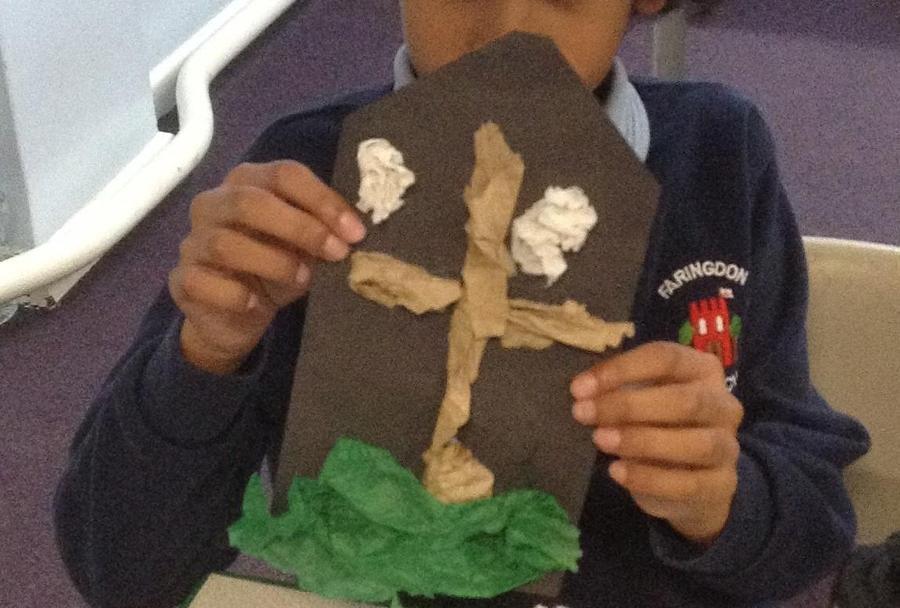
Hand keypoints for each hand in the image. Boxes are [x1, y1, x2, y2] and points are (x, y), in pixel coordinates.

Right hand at [169, 160, 365, 373]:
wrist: (237, 318)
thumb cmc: (276, 271)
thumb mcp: (306, 250)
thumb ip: (325, 233)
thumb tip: (355, 233)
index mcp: (247, 184)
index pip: (284, 174)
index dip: (322, 200)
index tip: (355, 232)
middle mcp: (213, 205)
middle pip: (250, 201)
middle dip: (301, 227)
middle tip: (337, 253)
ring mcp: (193, 241)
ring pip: (226, 243)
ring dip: (273, 262)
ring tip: (303, 280)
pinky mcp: (182, 279)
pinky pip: (201, 281)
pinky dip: (235, 294)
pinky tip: (256, 304)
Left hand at [570, 342, 743, 544]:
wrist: (690, 482)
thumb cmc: (659, 425)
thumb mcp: (638, 400)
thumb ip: (616, 391)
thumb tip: (582, 393)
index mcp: (703, 370)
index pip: (666, 358)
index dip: (622, 369)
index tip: (579, 388)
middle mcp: (724, 405)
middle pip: (684, 400)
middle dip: (628, 406)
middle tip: (582, 413)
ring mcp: (728, 446)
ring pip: (694, 443)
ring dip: (641, 440)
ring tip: (600, 440)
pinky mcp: (722, 484)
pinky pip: (689, 483)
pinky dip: (649, 478)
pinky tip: (617, 471)